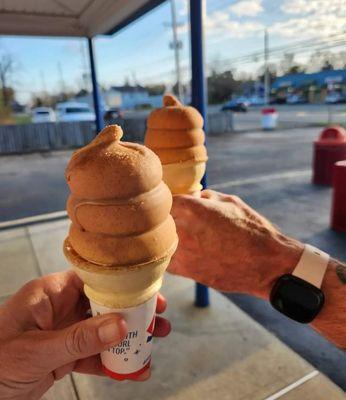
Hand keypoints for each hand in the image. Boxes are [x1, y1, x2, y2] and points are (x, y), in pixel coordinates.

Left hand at [0, 271, 169, 399]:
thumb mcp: (37, 350)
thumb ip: (79, 339)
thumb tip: (120, 325)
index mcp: (50, 294)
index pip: (92, 280)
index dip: (121, 285)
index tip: (146, 292)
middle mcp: (59, 308)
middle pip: (103, 304)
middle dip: (131, 312)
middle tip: (158, 317)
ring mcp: (63, 332)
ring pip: (102, 330)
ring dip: (127, 338)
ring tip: (153, 343)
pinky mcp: (63, 355)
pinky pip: (93, 355)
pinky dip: (112, 363)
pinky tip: (131, 370)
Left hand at [169, 190, 302, 297]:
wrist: (266, 264)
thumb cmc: (251, 230)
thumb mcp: (230, 202)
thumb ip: (205, 197)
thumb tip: (192, 196)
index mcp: (190, 208)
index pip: (161, 199)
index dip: (163, 199)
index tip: (167, 201)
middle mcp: (180, 230)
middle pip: (155, 220)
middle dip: (160, 218)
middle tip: (165, 218)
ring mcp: (180, 253)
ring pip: (157, 242)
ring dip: (162, 238)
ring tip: (178, 235)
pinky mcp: (184, 272)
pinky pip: (166, 260)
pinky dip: (170, 255)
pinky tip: (182, 251)